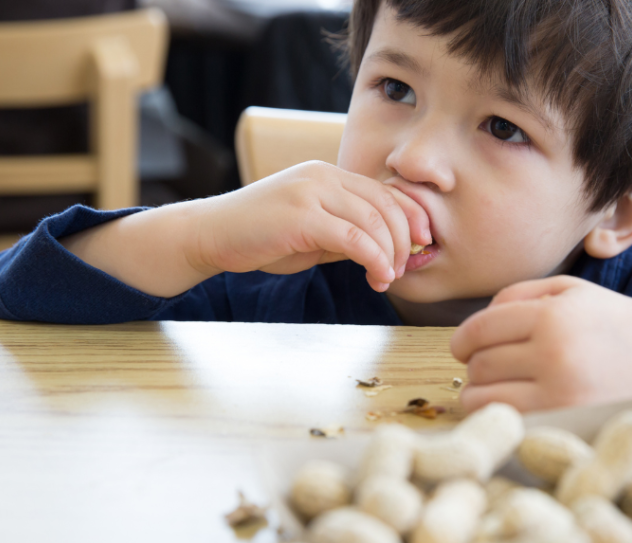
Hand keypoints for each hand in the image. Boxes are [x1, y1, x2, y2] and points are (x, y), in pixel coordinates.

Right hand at [194, 161, 430, 291]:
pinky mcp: (301, 215)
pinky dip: (373, 259)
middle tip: (402, 269)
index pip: (384, 191)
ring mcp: (311, 192)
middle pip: (384, 204)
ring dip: (389, 254)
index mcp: (328, 174)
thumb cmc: (261, 237)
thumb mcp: (313, 233)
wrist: (211, 235)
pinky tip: (376, 277)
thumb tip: (386, 250)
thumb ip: (346, 233)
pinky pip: (352, 238)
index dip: (410, 217)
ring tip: (387, 278)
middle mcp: (323, 175)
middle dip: (403, 240)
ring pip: (372, 221)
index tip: (421, 243)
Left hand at [451, 276, 631, 414]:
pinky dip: (504, 419)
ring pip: (485, 401)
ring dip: (485, 395)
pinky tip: (519, 408)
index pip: (478, 331)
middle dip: (480, 366)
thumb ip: (515, 296)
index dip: (463, 340)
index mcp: (552, 318)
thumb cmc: (610, 323)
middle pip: (479, 367)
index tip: (464, 348)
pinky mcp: (568, 429)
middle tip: (498, 366)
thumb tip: (469, 332)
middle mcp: (556, 359)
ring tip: (505, 387)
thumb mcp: (568, 291)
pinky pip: (509, 426)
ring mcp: (562, 400)